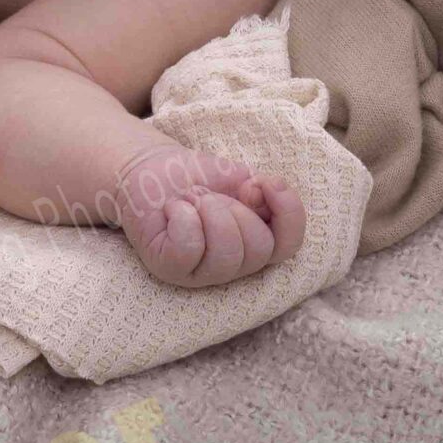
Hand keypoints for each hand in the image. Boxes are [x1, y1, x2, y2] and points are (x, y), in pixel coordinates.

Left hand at [115, 144, 305, 288]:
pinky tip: (173, 210)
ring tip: (191, 200)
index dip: (286, 211)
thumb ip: (263, 191)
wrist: (152, 168)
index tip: (261, 182)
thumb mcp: (240, 177)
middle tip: (208, 196)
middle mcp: (233, 266)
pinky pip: (189, 248)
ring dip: (209, 211)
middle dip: (235, 208)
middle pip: (259, 248)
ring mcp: (201, 273)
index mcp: (256, 244)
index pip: (290, 245)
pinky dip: (183, 217)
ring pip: (227, 253)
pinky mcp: (169, 268)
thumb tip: (263, 194)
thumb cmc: (197, 177)